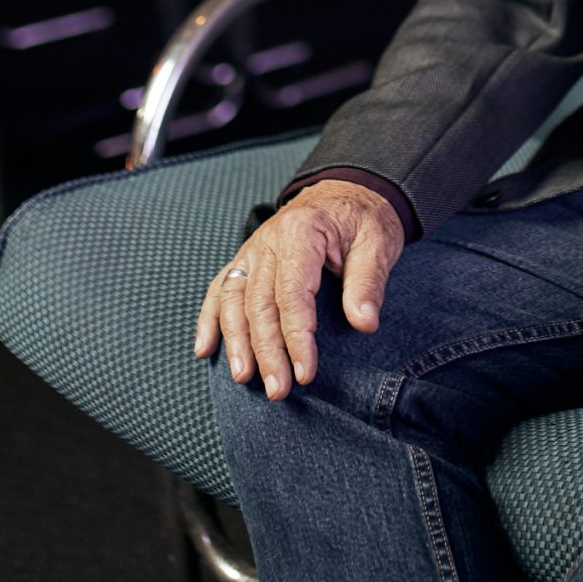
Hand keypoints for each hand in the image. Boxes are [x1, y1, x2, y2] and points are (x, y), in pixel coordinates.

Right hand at [193, 180, 403, 401]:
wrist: (347, 191)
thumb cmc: (363, 220)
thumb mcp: (378, 243)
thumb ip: (368, 282)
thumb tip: (365, 324)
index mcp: (301, 233)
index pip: (293, 294)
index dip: (297, 337)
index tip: (306, 373)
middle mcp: (269, 241)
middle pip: (259, 303)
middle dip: (266, 351)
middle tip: (277, 390)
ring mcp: (252, 250)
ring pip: (233, 300)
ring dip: (235, 342)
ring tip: (243, 378)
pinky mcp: (246, 259)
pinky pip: (220, 289)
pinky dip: (209, 319)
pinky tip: (204, 349)